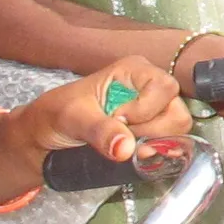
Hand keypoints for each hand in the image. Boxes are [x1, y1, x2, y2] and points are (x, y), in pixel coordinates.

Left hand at [0, 57, 189, 170]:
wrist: (46, 135)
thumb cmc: (56, 115)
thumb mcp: (73, 118)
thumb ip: (100, 130)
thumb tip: (126, 148)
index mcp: (134, 70)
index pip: (164, 88)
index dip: (146, 109)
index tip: (117, 118)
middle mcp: (150, 88)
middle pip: (177, 112)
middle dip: (151, 131)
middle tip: (119, 136)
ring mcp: (153, 112)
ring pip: (177, 131)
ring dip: (152, 143)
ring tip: (122, 143)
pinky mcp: (153, 132)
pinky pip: (170, 145)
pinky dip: (155, 153)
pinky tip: (133, 153)